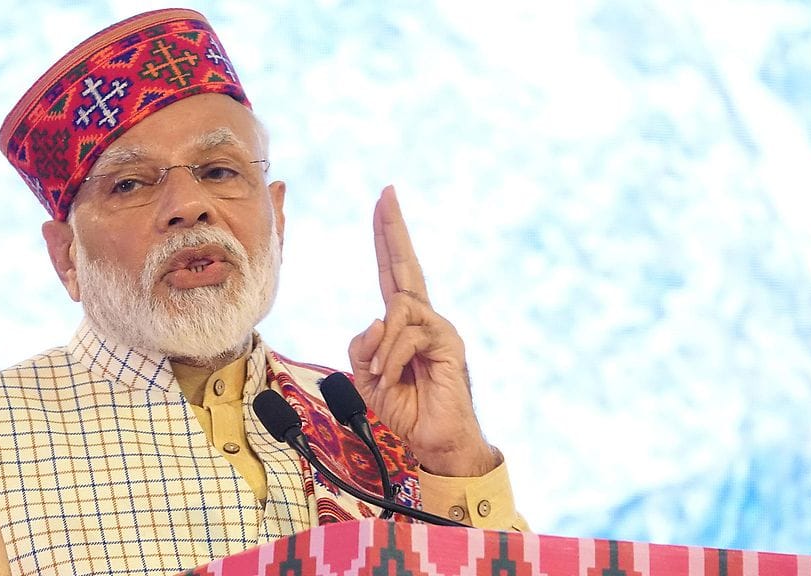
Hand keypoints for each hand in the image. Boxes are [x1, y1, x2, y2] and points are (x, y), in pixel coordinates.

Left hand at [348, 186, 498, 476]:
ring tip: (382, 377)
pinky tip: (391, 378)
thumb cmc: (406, 408)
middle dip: (392, 229)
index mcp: (403, 324)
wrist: (435, 441)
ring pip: (397, 311)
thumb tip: (377, 317)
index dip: (385, 239)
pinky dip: (391, 358)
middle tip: (386, 194)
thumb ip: (362, 345)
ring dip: (381, 347)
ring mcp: (439, 328)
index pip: (391, 273)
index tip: (382, 204)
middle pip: (405, 266)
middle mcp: (423, 318)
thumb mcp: (366, 376)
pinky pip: (407, 335)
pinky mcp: (448, 342)